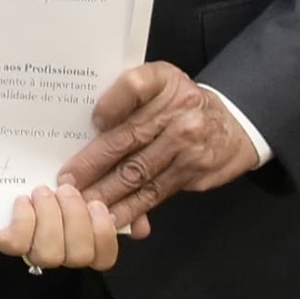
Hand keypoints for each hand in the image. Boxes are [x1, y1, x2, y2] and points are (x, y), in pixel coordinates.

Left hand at [0, 180, 121, 270]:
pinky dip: (22, 222)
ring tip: (44, 192)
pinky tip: (24, 201)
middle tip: (67, 189)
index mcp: (82, 238)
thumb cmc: (55, 175)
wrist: (6, 170)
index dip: (104, 236)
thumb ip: (120, 200)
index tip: (99, 206)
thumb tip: (141, 227)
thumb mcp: (92, 179)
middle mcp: (59, 250)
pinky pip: (16, 244)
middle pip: (79, 257)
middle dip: (76, 220)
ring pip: (49, 254)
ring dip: (50, 218)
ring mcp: (31, 248)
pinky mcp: (4, 240)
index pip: (103, 258)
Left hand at [64, 63, 264, 215]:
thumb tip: (92, 127)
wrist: (233, 124)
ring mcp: (188, 144)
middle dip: (92, 164)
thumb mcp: (160, 84)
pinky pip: (155, 193)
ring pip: (138, 172)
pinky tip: (111, 218)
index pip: (135, 85)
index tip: (93, 121)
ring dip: (106, 192)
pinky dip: (132, 208)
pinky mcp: (193, 173)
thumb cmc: (182, 103)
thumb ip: (129, 97)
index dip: (112, 104)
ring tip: (81, 204)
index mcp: (164, 80)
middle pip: (128, 137)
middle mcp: (179, 110)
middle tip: (66, 182)